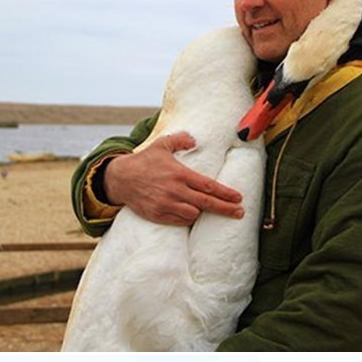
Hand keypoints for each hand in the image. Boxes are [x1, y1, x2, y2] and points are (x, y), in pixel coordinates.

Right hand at [103, 134, 244, 225]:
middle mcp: (175, 191)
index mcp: (179, 174)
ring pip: (193, 215)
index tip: (239, 198)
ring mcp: (167, 205)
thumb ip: (180, 140)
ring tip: (206, 208)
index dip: (225, 193)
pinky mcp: (159, 215)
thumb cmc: (144, 161)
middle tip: (240, 212)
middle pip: (206, 203)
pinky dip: (187, 219)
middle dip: (225, 209)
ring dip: (201, 212)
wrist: (121, 178)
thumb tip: (194, 139)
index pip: (208, 185)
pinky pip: (179, 222)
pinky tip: (191, 215)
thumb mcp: (162, 144)